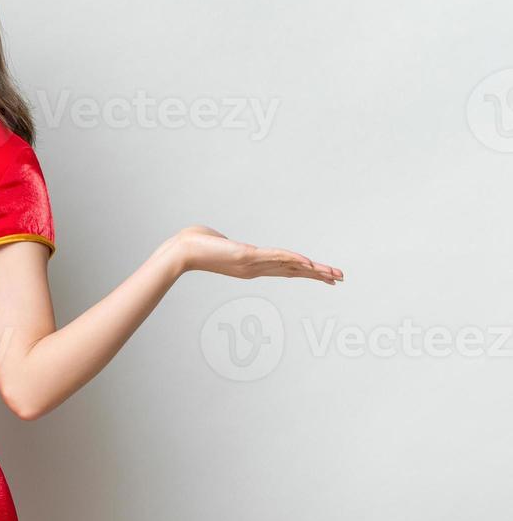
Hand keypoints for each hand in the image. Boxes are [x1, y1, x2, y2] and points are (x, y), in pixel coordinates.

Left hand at [165, 225, 342, 284]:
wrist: (181, 250)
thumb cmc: (195, 244)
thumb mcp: (215, 242)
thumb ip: (222, 243)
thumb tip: (219, 240)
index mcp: (252, 265)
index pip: (286, 269)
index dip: (306, 272)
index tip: (324, 275)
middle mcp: (256, 268)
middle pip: (294, 271)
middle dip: (318, 275)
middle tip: (340, 279)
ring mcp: (254, 264)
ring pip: (291, 266)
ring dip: (314, 270)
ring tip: (334, 275)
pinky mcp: (248, 256)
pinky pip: (276, 258)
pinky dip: (294, 259)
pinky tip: (310, 263)